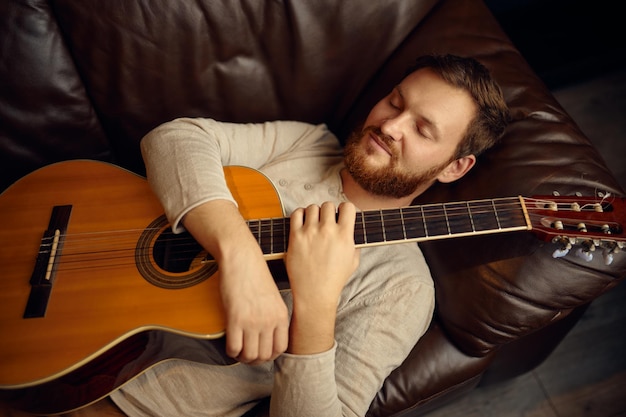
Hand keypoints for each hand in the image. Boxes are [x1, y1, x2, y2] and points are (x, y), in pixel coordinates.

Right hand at [183, 200, 288, 363]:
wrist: (242, 258)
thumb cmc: (255, 274)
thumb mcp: (273, 296)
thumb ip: (273, 316)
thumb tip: (268, 335)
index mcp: (281, 315)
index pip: (281, 348)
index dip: (270, 355)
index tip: (262, 352)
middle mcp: (269, 320)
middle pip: (265, 355)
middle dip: (255, 360)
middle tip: (247, 354)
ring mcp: (253, 321)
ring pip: (249, 355)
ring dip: (242, 358)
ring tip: (238, 350)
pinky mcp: (235, 318)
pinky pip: (234, 347)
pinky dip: (231, 351)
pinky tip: (229, 344)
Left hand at [285, 202, 359, 353]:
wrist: (315, 294)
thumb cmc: (334, 280)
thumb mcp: (353, 261)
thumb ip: (354, 243)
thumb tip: (352, 230)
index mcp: (344, 236)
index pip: (347, 206)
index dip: (345, 209)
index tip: (341, 215)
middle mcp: (327, 231)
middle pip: (328, 205)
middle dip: (328, 211)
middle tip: (326, 221)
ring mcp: (310, 233)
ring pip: (312, 207)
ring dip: (314, 213)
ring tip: (314, 223)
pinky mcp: (296, 237)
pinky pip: (297, 214)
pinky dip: (300, 214)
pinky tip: (303, 223)